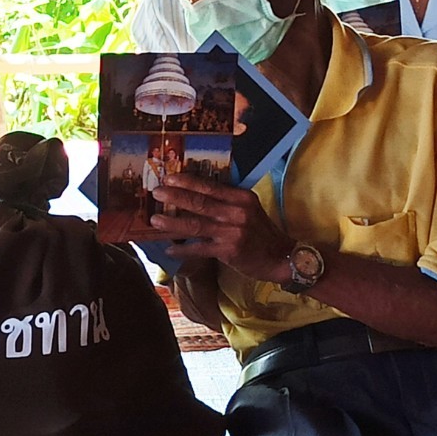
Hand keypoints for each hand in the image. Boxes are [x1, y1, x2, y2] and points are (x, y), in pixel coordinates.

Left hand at [152, 172, 291, 282]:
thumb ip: (226, 200)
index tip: (169, 177)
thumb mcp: (249, 208)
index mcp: (241, 197)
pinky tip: (169, 248)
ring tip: (155, 220)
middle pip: (200, 202)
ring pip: (196, 225)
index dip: (187, 181)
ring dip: (172, 222)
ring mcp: (232, 232)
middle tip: (156, 192)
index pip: (210, 186)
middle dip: (175, 197)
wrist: (281, 257)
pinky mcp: (229, 251)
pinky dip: (183, 249)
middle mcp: (236, 212)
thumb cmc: (260, 231)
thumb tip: (195, 192)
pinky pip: (200, 249)